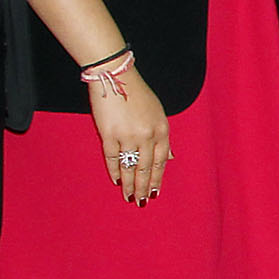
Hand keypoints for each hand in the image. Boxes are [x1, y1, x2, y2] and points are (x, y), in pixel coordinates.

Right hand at [89, 66, 170, 202]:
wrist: (116, 76)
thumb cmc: (137, 94)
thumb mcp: (157, 113)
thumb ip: (162, 137)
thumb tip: (169, 158)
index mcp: (162, 129)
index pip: (162, 161)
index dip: (158, 179)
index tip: (155, 193)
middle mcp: (147, 135)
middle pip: (146, 168)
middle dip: (144, 187)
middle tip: (141, 202)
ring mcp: (128, 136)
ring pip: (130, 167)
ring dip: (130, 184)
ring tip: (129, 197)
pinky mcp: (109, 135)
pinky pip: (112, 158)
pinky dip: (114, 171)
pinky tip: (116, 180)